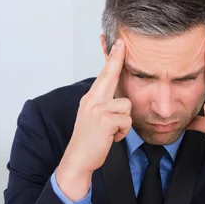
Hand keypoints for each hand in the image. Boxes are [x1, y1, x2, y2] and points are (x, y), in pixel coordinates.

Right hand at [57, 39, 131, 200]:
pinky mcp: (105, 121)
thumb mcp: (94, 118)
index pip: (103, 75)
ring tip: (112, 131)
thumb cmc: (90, 141)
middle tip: (122, 43)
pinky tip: (111, 138)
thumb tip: (118, 97)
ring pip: (126, 105)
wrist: (78, 159)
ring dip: (123, 122)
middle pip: (110, 76)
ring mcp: (97, 110)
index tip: (118, 43)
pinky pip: (126, 121)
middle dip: (117, 59)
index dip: (112, 58)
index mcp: (90, 99)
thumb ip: (103, 105)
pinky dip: (122, 132)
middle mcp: (92, 101)